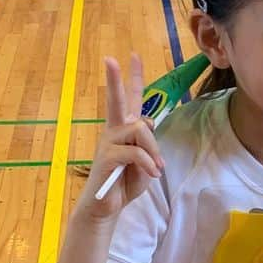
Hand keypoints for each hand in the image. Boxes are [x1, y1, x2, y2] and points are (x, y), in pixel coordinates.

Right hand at [78, 54, 162, 220]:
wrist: (106, 207)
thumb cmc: (125, 183)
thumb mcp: (145, 161)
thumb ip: (146, 142)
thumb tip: (143, 124)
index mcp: (124, 130)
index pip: (130, 100)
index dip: (133, 78)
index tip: (133, 56)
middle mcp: (114, 131)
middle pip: (118, 100)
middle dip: (115, 79)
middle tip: (110, 58)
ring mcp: (108, 142)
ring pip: (139, 129)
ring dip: (153, 150)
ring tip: (156, 169)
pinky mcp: (107, 156)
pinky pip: (135, 151)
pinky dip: (148, 162)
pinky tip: (151, 173)